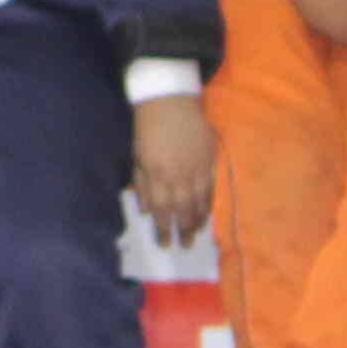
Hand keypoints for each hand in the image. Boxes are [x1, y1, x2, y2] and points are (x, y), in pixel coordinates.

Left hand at [130, 91, 217, 247]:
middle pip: (181, 210)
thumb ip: (141, 183)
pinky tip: (207, 215)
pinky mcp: (208, 160)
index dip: (163, 229)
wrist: (170, 100)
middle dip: (182, 231)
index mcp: (156, 174)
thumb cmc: (147, 127)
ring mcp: (195, 169)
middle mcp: (176, 176)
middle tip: (185, 247)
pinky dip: (208, 204)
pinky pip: (210, 188)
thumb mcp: (136, 155)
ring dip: (197, 221)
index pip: (160, 210)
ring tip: (196, 236)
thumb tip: (145, 211)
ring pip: (198, 203)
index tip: (164, 244)